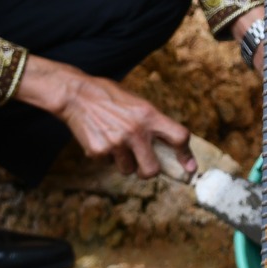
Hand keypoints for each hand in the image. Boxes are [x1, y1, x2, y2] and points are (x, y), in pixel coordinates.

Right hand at [16, 56, 191, 177]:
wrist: (77, 95)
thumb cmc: (109, 98)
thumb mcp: (137, 103)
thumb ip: (153, 123)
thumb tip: (171, 146)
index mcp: (149, 115)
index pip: (179, 137)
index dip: (186, 155)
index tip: (189, 168)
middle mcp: (135, 130)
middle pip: (152, 170)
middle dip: (148, 172)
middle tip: (143, 167)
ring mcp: (116, 143)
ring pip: (128, 170)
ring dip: (124, 162)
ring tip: (115, 142)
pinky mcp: (98, 151)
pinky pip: (108, 164)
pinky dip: (106, 156)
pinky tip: (101, 138)